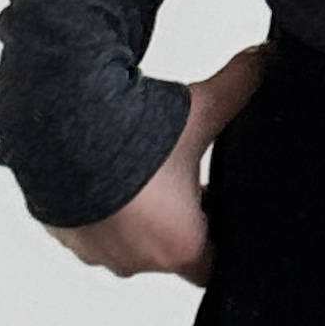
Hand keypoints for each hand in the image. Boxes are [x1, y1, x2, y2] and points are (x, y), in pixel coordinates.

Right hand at [47, 43, 267, 289]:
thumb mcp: (199, 108)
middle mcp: (138, 261)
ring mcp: (97, 252)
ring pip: (128, 242)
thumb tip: (268, 58)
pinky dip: (100, 209)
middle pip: (170, 252)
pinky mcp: (64, 235)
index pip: (213, 267)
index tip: (217, 209)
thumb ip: (240, 86)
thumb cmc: (130, 131)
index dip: (218, 240)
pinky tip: (103, 173)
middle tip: (180, 179)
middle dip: (176, 220)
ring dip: (136, 216)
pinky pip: (92, 230)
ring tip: (138, 173)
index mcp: (180, 246)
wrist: (57, 125)